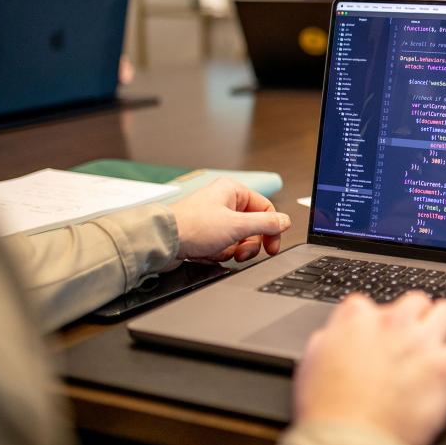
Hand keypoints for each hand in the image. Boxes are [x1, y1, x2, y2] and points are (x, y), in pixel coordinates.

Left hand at [168, 178, 289, 261]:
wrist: (161, 242)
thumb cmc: (192, 227)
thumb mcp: (237, 226)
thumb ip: (266, 223)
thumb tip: (285, 220)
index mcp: (233, 191)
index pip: (266, 209)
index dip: (271, 230)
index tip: (271, 247)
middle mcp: (223, 202)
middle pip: (252, 227)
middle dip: (247, 244)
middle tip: (241, 252)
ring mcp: (213, 219)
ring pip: (238, 240)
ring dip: (230, 250)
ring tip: (218, 251)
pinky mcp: (204, 234)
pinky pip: (222, 247)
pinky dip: (217, 253)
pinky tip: (206, 253)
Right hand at [293, 292, 445, 444]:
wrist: (348, 444)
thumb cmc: (327, 412)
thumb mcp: (310, 365)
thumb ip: (328, 340)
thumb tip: (334, 334)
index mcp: (356, 319)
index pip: (372, 302)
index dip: (378, 320)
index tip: (382, 333)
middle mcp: (392, 322)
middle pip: (416, 301)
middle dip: (417, 318)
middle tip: (417, 338)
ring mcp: (422, 342)